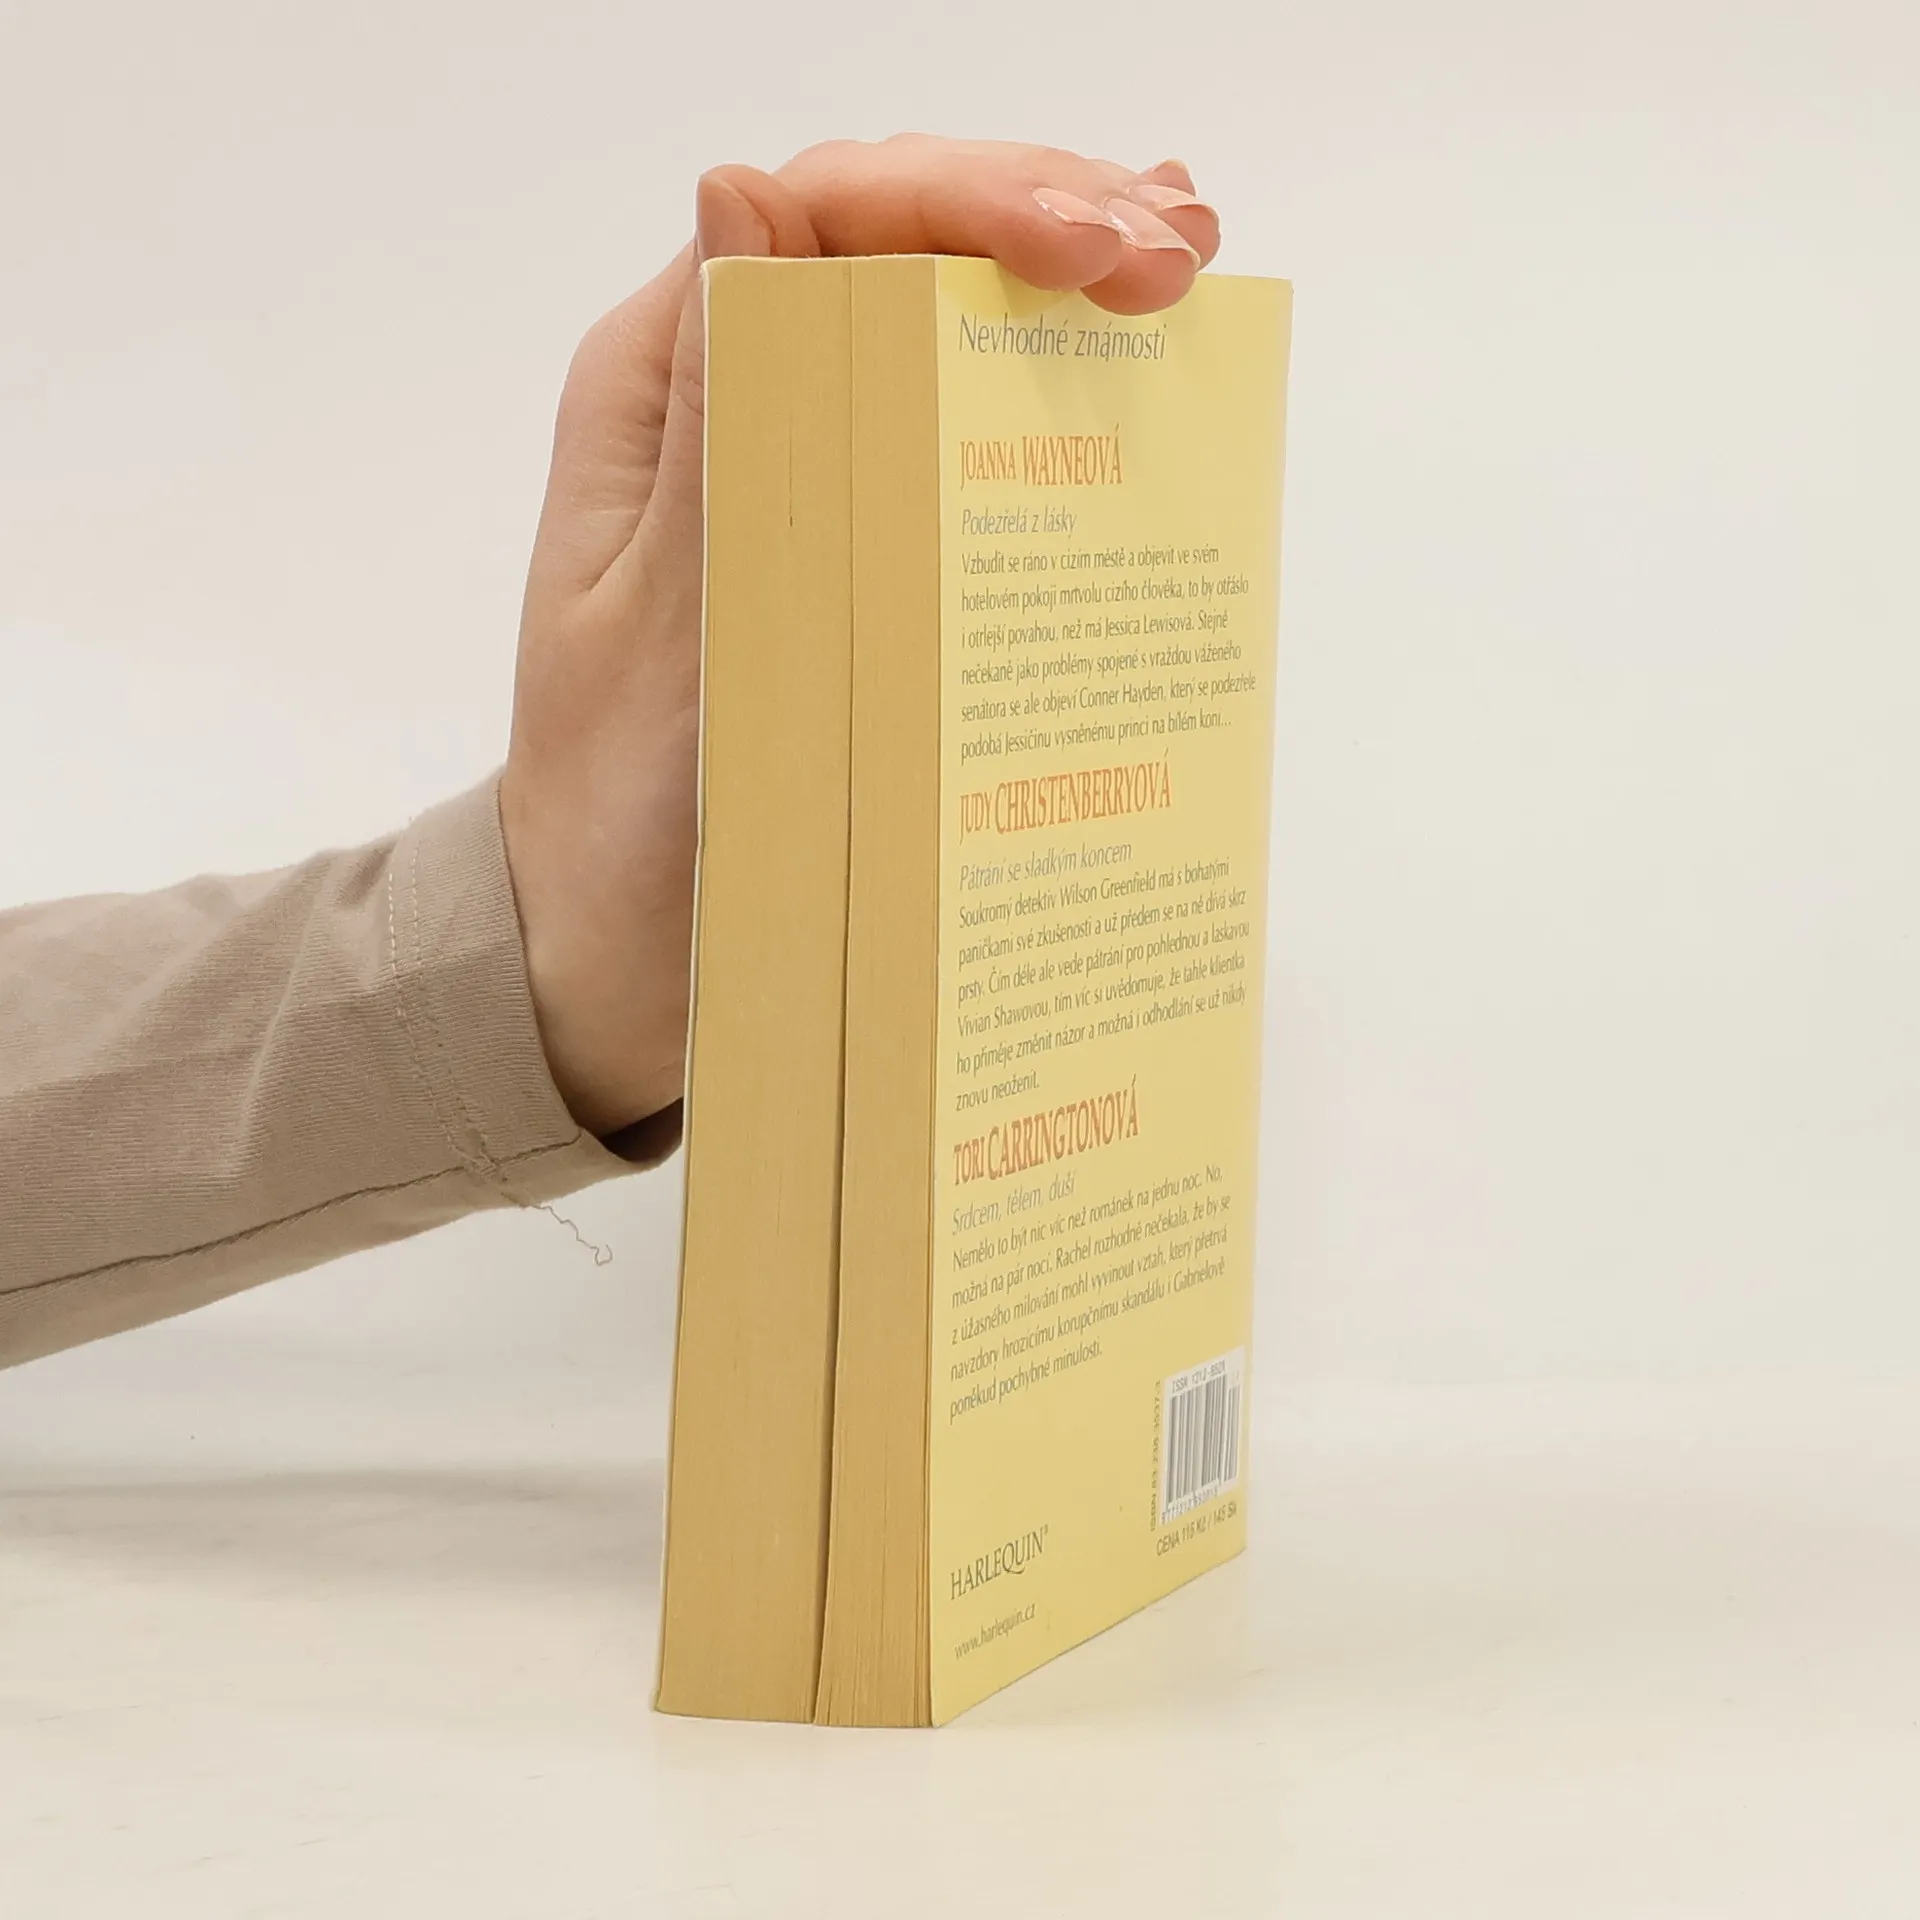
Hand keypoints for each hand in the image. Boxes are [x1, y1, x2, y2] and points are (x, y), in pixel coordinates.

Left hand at [498, 136, 1222, 1136]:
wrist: (614, 940)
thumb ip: (716, 432)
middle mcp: (731, 395)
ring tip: (1184, 260)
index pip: (820, 218)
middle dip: (1041, 214)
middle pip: (894, 238)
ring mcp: (801, 457)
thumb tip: (739, 196)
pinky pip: (952, 417)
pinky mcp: (855, 530)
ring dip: (1063, 273)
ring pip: (935, 312)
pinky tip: (1138, 345)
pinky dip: (1047, 374)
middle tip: (1175, 248)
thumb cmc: (613, 809)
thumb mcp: (660, 628)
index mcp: (663, 389)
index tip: (1089, 243)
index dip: (964, 200)